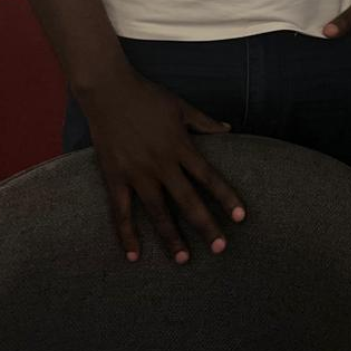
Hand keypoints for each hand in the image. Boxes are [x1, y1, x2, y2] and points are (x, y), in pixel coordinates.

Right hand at [78, 66, 244, 263]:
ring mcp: (136, 173)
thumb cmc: (148, 96)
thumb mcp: (181, 107)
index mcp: (180, 146)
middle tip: (220, 248)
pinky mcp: (114, 177)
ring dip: (170, 237)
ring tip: (183, 259)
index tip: (241, 217)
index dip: (226, 198)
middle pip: (187, 200)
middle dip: (205, 225)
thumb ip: (204, 122)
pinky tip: (134, 256)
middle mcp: (161, 164)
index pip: (209, 177)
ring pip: (157, 212)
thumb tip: (228, 130)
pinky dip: (126, 235)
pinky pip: (120, 212)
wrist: (108, 91)